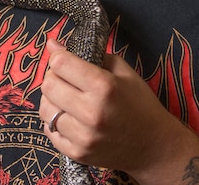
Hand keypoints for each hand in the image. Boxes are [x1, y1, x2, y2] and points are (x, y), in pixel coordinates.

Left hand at [39, 38, 187, 177]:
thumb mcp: (123, 71)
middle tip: (65, 79)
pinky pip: (49, 131)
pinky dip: (55, 121)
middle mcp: (91, 112)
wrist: (154, 146)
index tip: (63, 59)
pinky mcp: (77, 153)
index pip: (60, 64)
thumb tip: (52, 45)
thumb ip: (90, 55)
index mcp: (104, 87)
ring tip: (67, 99)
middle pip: (48, 85)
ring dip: (52, 100)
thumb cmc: (139, 104)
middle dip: (53, 77)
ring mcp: (83, 136)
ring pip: (45, 109)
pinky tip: (70, 118)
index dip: (58, 57)